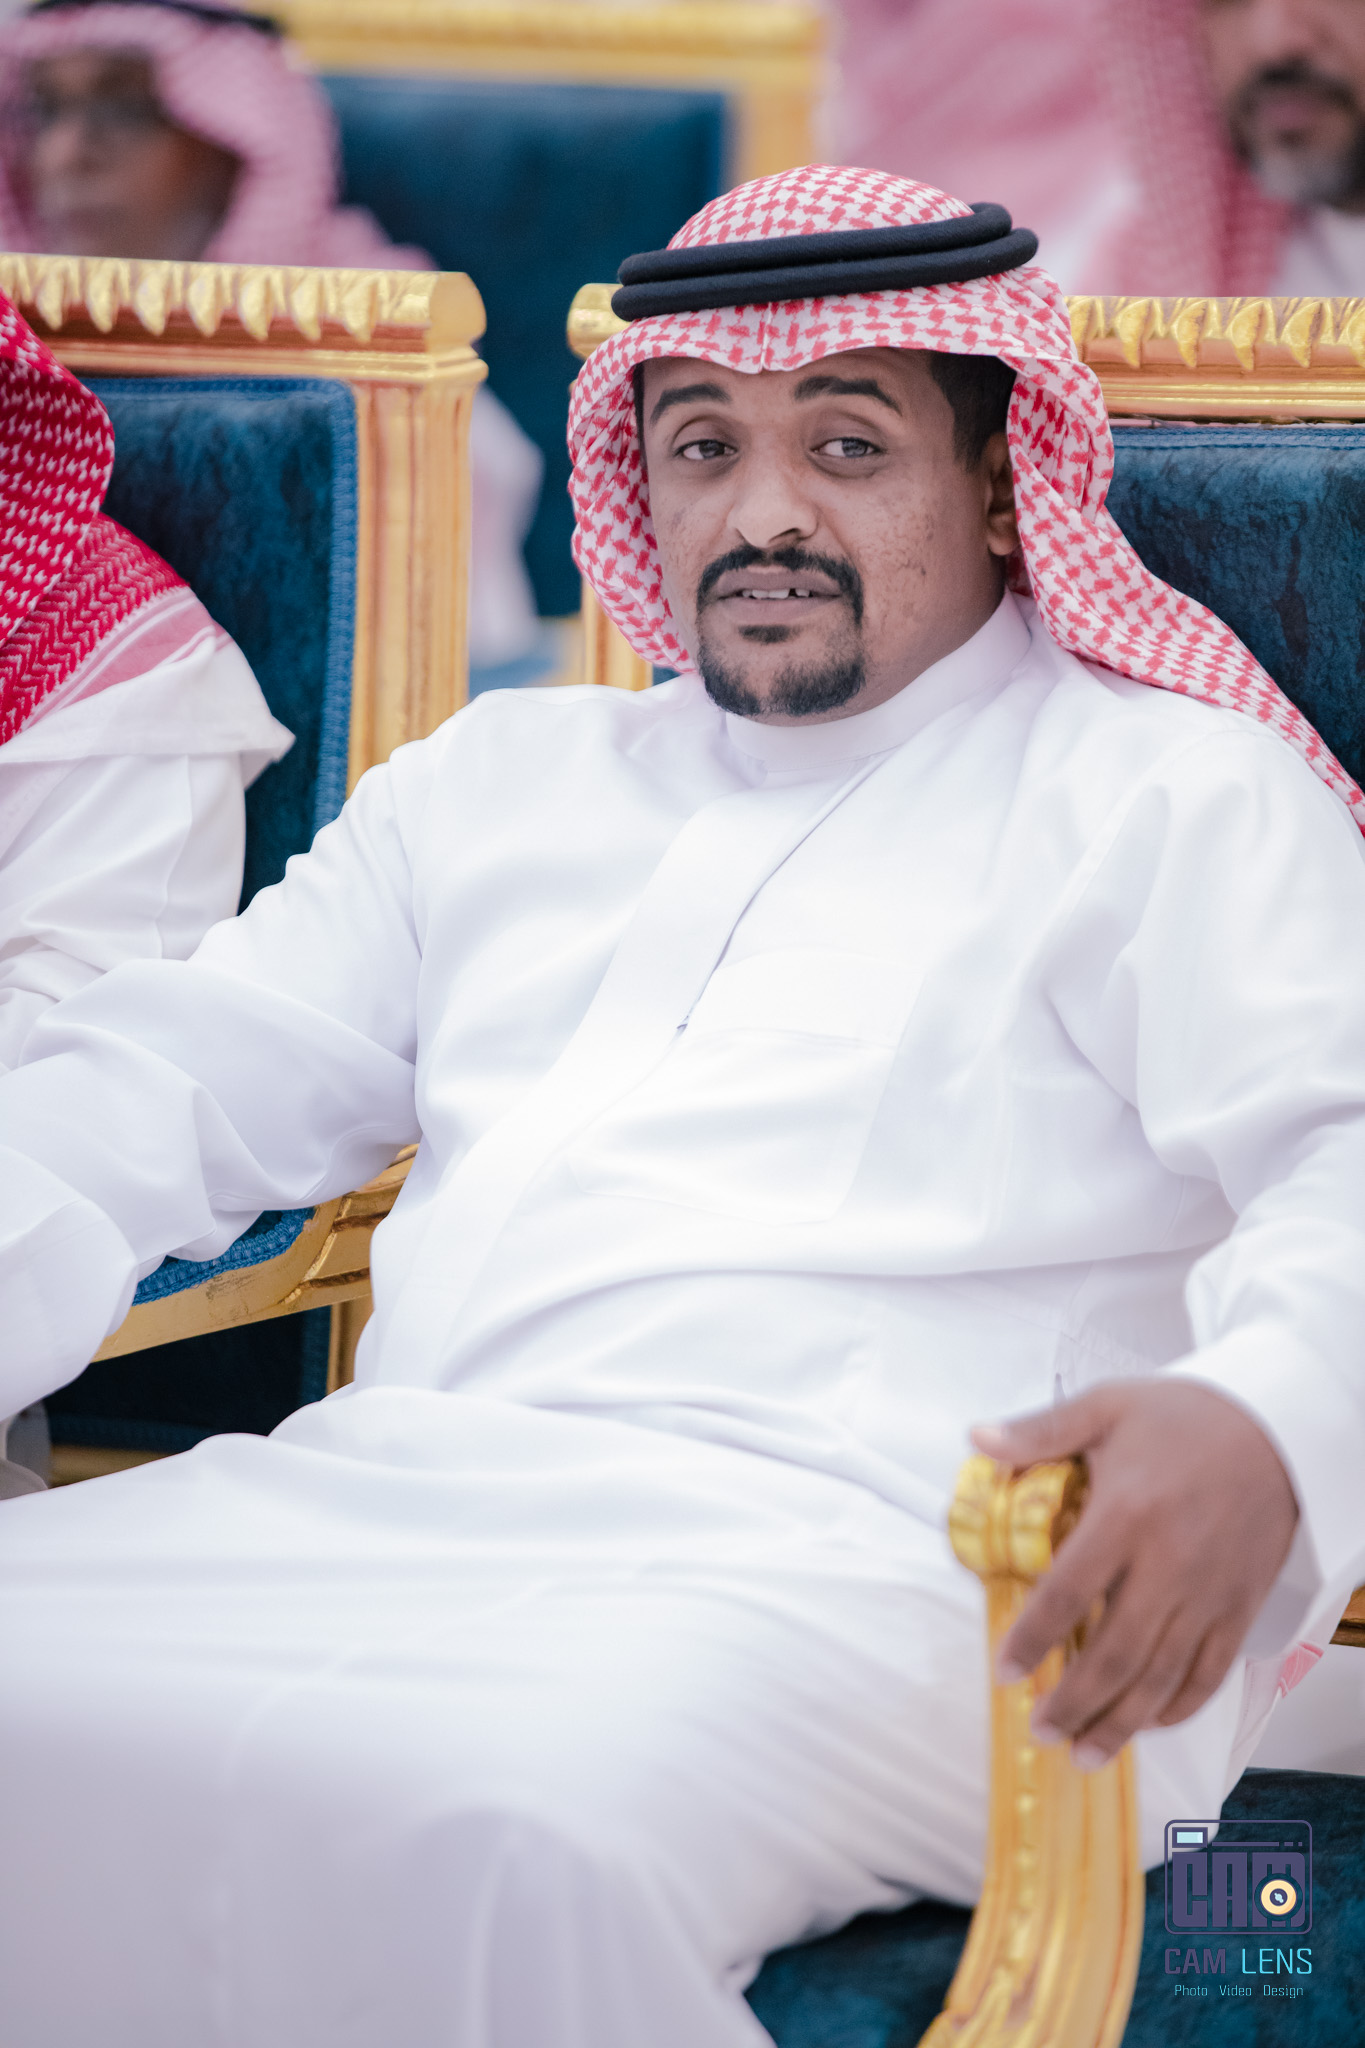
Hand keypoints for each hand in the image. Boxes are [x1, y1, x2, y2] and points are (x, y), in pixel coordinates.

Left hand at [971, 1380, 1298, 1769]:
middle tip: (1041, 1731)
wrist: (1275, 1432)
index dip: (1033, 1639)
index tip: (1005, 1671)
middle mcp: (1168, 1566)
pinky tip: (1149, 1722)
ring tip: (1085, 1752)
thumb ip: (1040, 1432)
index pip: (1067, 1594)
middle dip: (1074, 1701)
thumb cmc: (1186, 1419)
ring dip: (1121, 1721)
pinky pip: (1209, 1671)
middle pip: (1115, 1653)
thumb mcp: (1107, 1408)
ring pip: (1160, 1675)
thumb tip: (978, 1439)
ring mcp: (1208, 1594)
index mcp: (1126, 1517)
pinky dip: (1179, 1705)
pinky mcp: (1239, 1607)